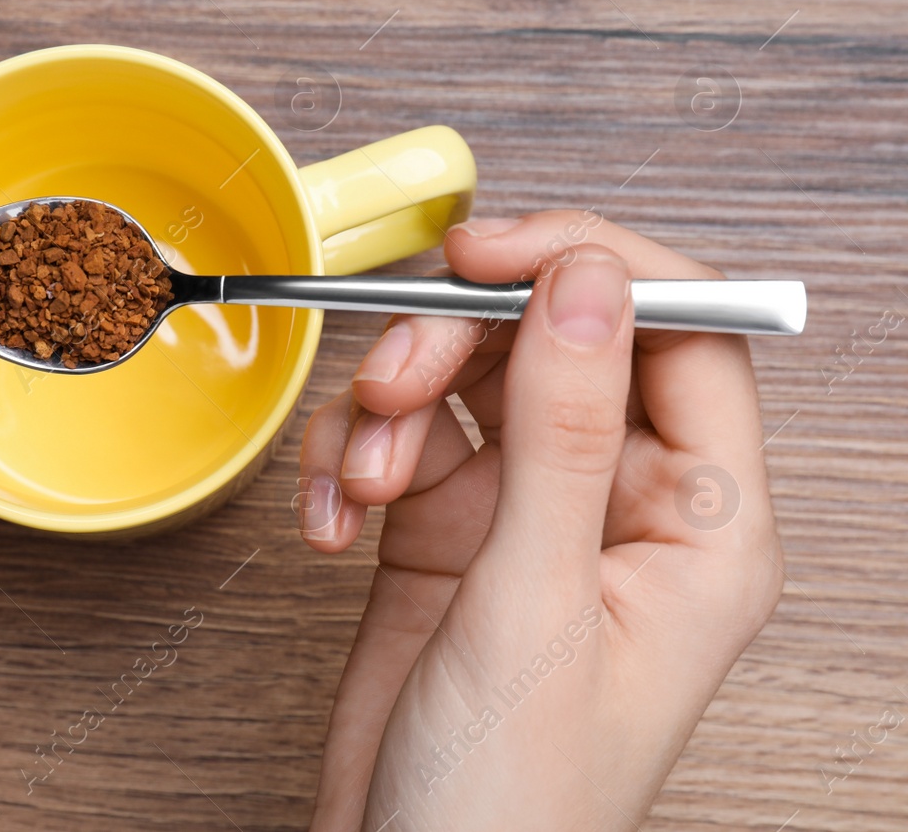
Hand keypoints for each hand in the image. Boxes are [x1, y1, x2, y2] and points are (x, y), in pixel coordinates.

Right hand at [298, 211, 782, 830]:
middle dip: (458, 344)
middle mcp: (620, 506)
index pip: (685, 336)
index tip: (494, 254)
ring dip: (391, 409)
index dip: (594, 270)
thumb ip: (561, 429)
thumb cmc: (507, 798)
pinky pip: (402, 441)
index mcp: (699, 524)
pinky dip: (351, 463)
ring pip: (468, 383)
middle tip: (392, 377)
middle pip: (554, 343)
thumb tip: (587, 281)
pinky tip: (332, 523)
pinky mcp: (451, 532)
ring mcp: (531, 516)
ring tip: (358, 479)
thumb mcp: (534, 601)